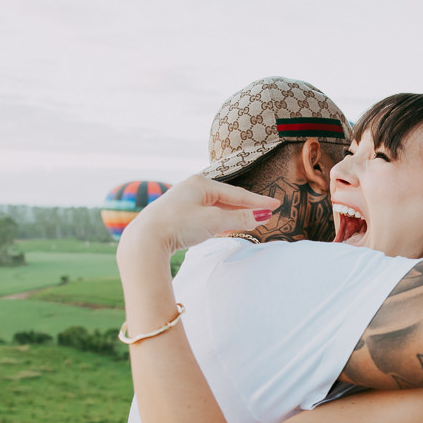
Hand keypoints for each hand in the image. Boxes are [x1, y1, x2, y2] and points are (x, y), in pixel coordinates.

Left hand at [121, 172, 278, 255]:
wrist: (146, 239)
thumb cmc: (178, 225)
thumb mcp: (213, 221)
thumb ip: (239, 219)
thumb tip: (261, 216)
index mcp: (201, 183)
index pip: (237, 193)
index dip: (258, 201)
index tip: (276, 205)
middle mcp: (192, 188)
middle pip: (227, 199)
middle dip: (247, 207)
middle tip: (267, 213)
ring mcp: (184, 201)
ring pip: (216, 208)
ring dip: (234, 215)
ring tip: (251, 221)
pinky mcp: (178, 215)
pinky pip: (206, 215)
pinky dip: (220, 221)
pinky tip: (227, 227)